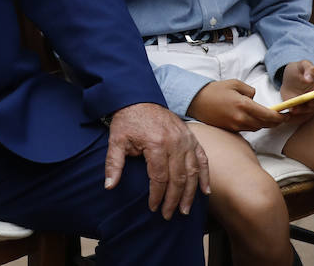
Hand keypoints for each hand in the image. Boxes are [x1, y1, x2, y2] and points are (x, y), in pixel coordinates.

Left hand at [104, 101, 208, 219]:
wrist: (138, 98)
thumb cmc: (127, 120)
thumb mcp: (116, 140)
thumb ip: (113, 164)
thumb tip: (109, 185)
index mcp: (156, 144)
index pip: (160, 178)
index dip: (156, 196)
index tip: (152, 208)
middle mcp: (175, 142)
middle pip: (178, 178)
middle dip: (174, 200)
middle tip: (168, 215)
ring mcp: (186, 139)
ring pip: (193, 171)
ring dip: (190, 193)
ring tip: (185, 210)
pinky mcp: (191, 137)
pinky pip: (202, 158)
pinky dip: (205, 175)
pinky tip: (205, 191)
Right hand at [186, 78, 287, 132]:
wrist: (197, 101)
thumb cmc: (215, 90)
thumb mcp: (235, 83)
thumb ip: (249, 90)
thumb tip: (255, 98)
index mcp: (243, 105)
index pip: (268, 115)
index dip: (280, 117)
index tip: (286, 116)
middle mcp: (241, 118)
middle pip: (264, 124)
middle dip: (275, 122)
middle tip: (282, 118)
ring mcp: (235, 126)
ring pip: (256, 128)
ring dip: (264, 124)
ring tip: (268, 118)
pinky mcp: (230, 130)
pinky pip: (247, 129)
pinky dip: (253, 125)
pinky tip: (253, 120)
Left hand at [276, 60, 313, 126]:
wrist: (287, 77)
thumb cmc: (298, 70)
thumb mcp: (303, 64)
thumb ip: (309, 68)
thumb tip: (309, 78)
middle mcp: (313, 98)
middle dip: (310, 107)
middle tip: (306, 103)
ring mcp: (305, 104)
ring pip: (306, 111)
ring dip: (301, 110)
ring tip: (294, 107)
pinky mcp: (296, 107)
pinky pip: (296, 112)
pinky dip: (294, 111)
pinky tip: (290, 108)